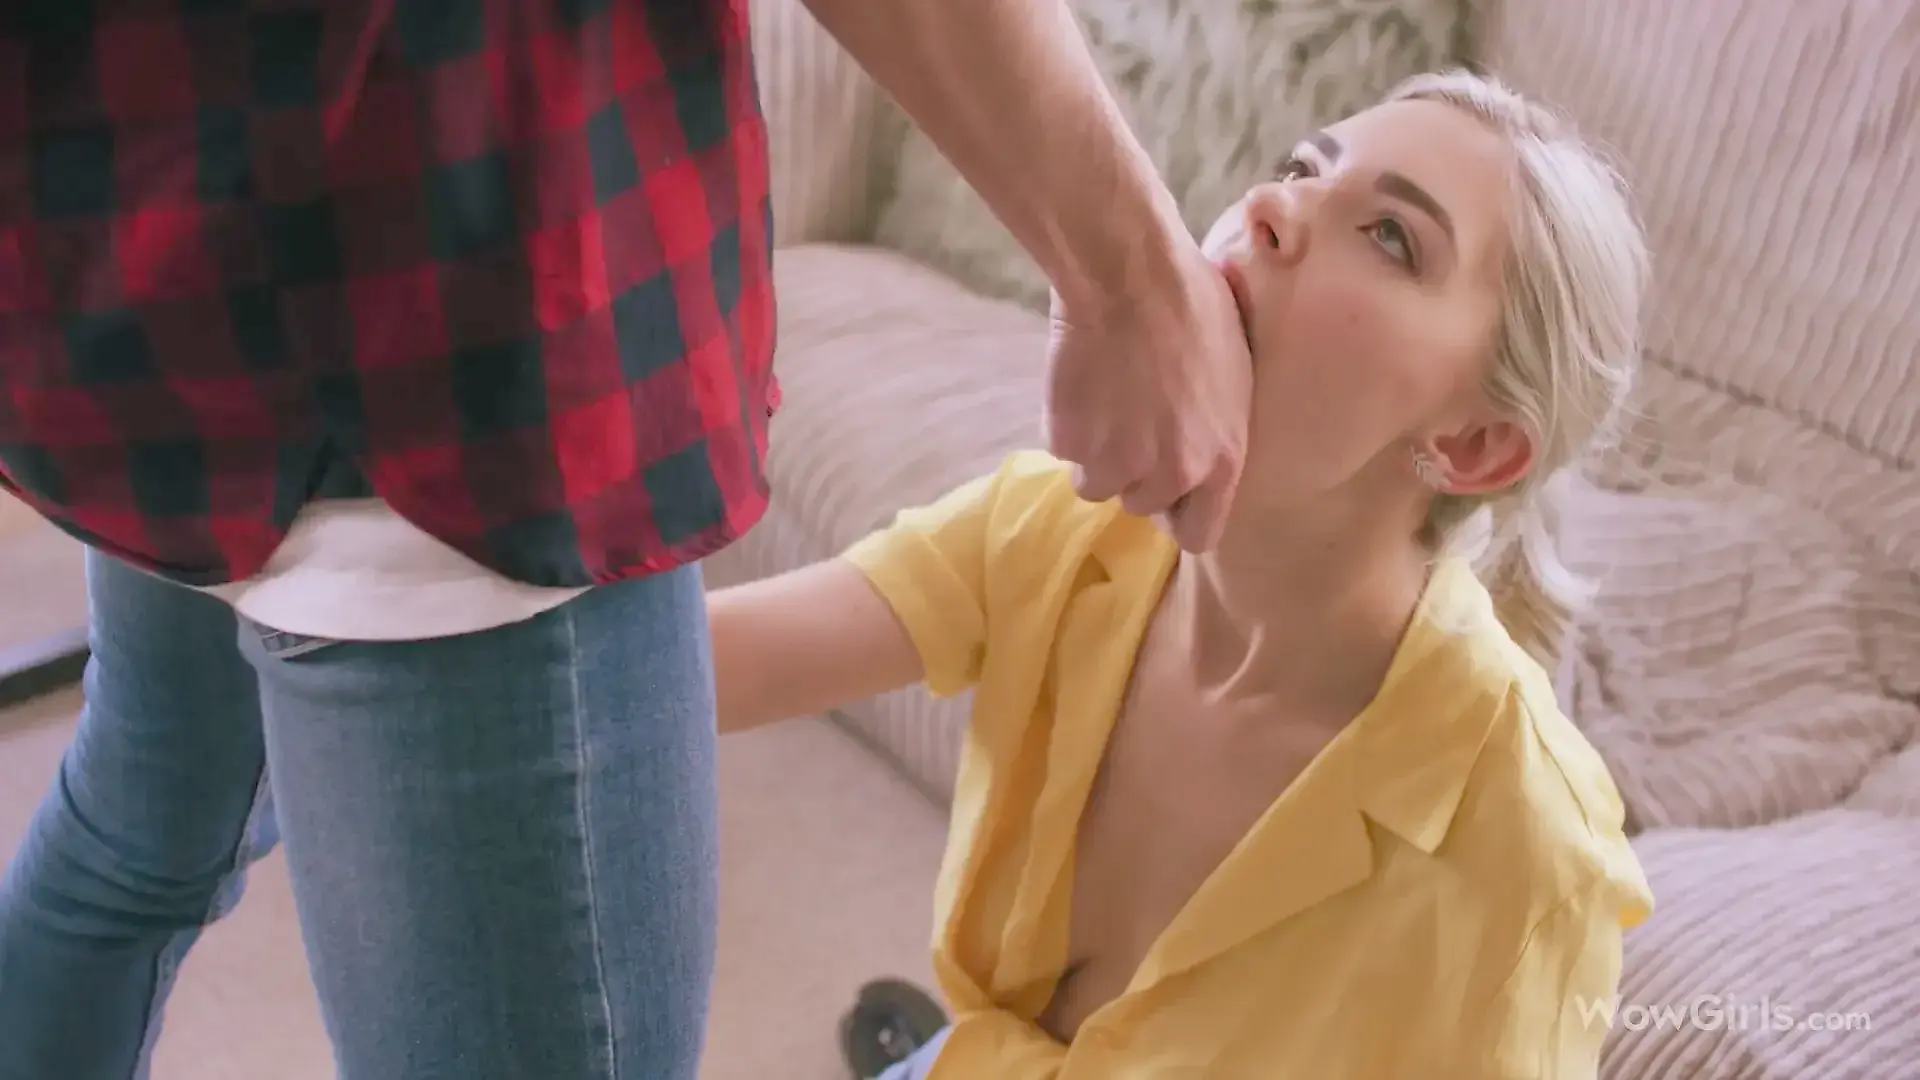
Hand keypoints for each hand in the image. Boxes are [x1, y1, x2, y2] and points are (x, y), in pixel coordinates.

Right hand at [1044, 244, 1251, 552]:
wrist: (1130, 274)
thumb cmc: (1195, 304)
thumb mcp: (1234, 373)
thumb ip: (1217, 427)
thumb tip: (1202, 440)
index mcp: (1222, 459)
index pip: (1200, 534)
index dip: (1179, 514)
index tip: (1166, 492)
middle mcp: (1171, 474)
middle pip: (1140, 504)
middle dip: (1132, 472)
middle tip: (1128, 422)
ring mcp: (1116, 463)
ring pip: (1096, 484)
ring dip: (1095, 453)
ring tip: (1102, 401)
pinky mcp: (1071, 443)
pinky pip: (1064, 450)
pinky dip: (1067, 425)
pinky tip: (1080, 382)